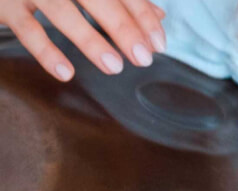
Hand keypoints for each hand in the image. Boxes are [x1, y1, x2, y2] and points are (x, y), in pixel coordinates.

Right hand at [0, 0, 165, 80]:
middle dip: (123, 27)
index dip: (141, 14)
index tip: (159, 43)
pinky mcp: (4, 4)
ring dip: (90, 40)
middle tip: (143, 57)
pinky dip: (46, 52)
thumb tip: (157, 16)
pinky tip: (66, 72)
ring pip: (62, 12)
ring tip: (115, 67)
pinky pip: (27, 29)